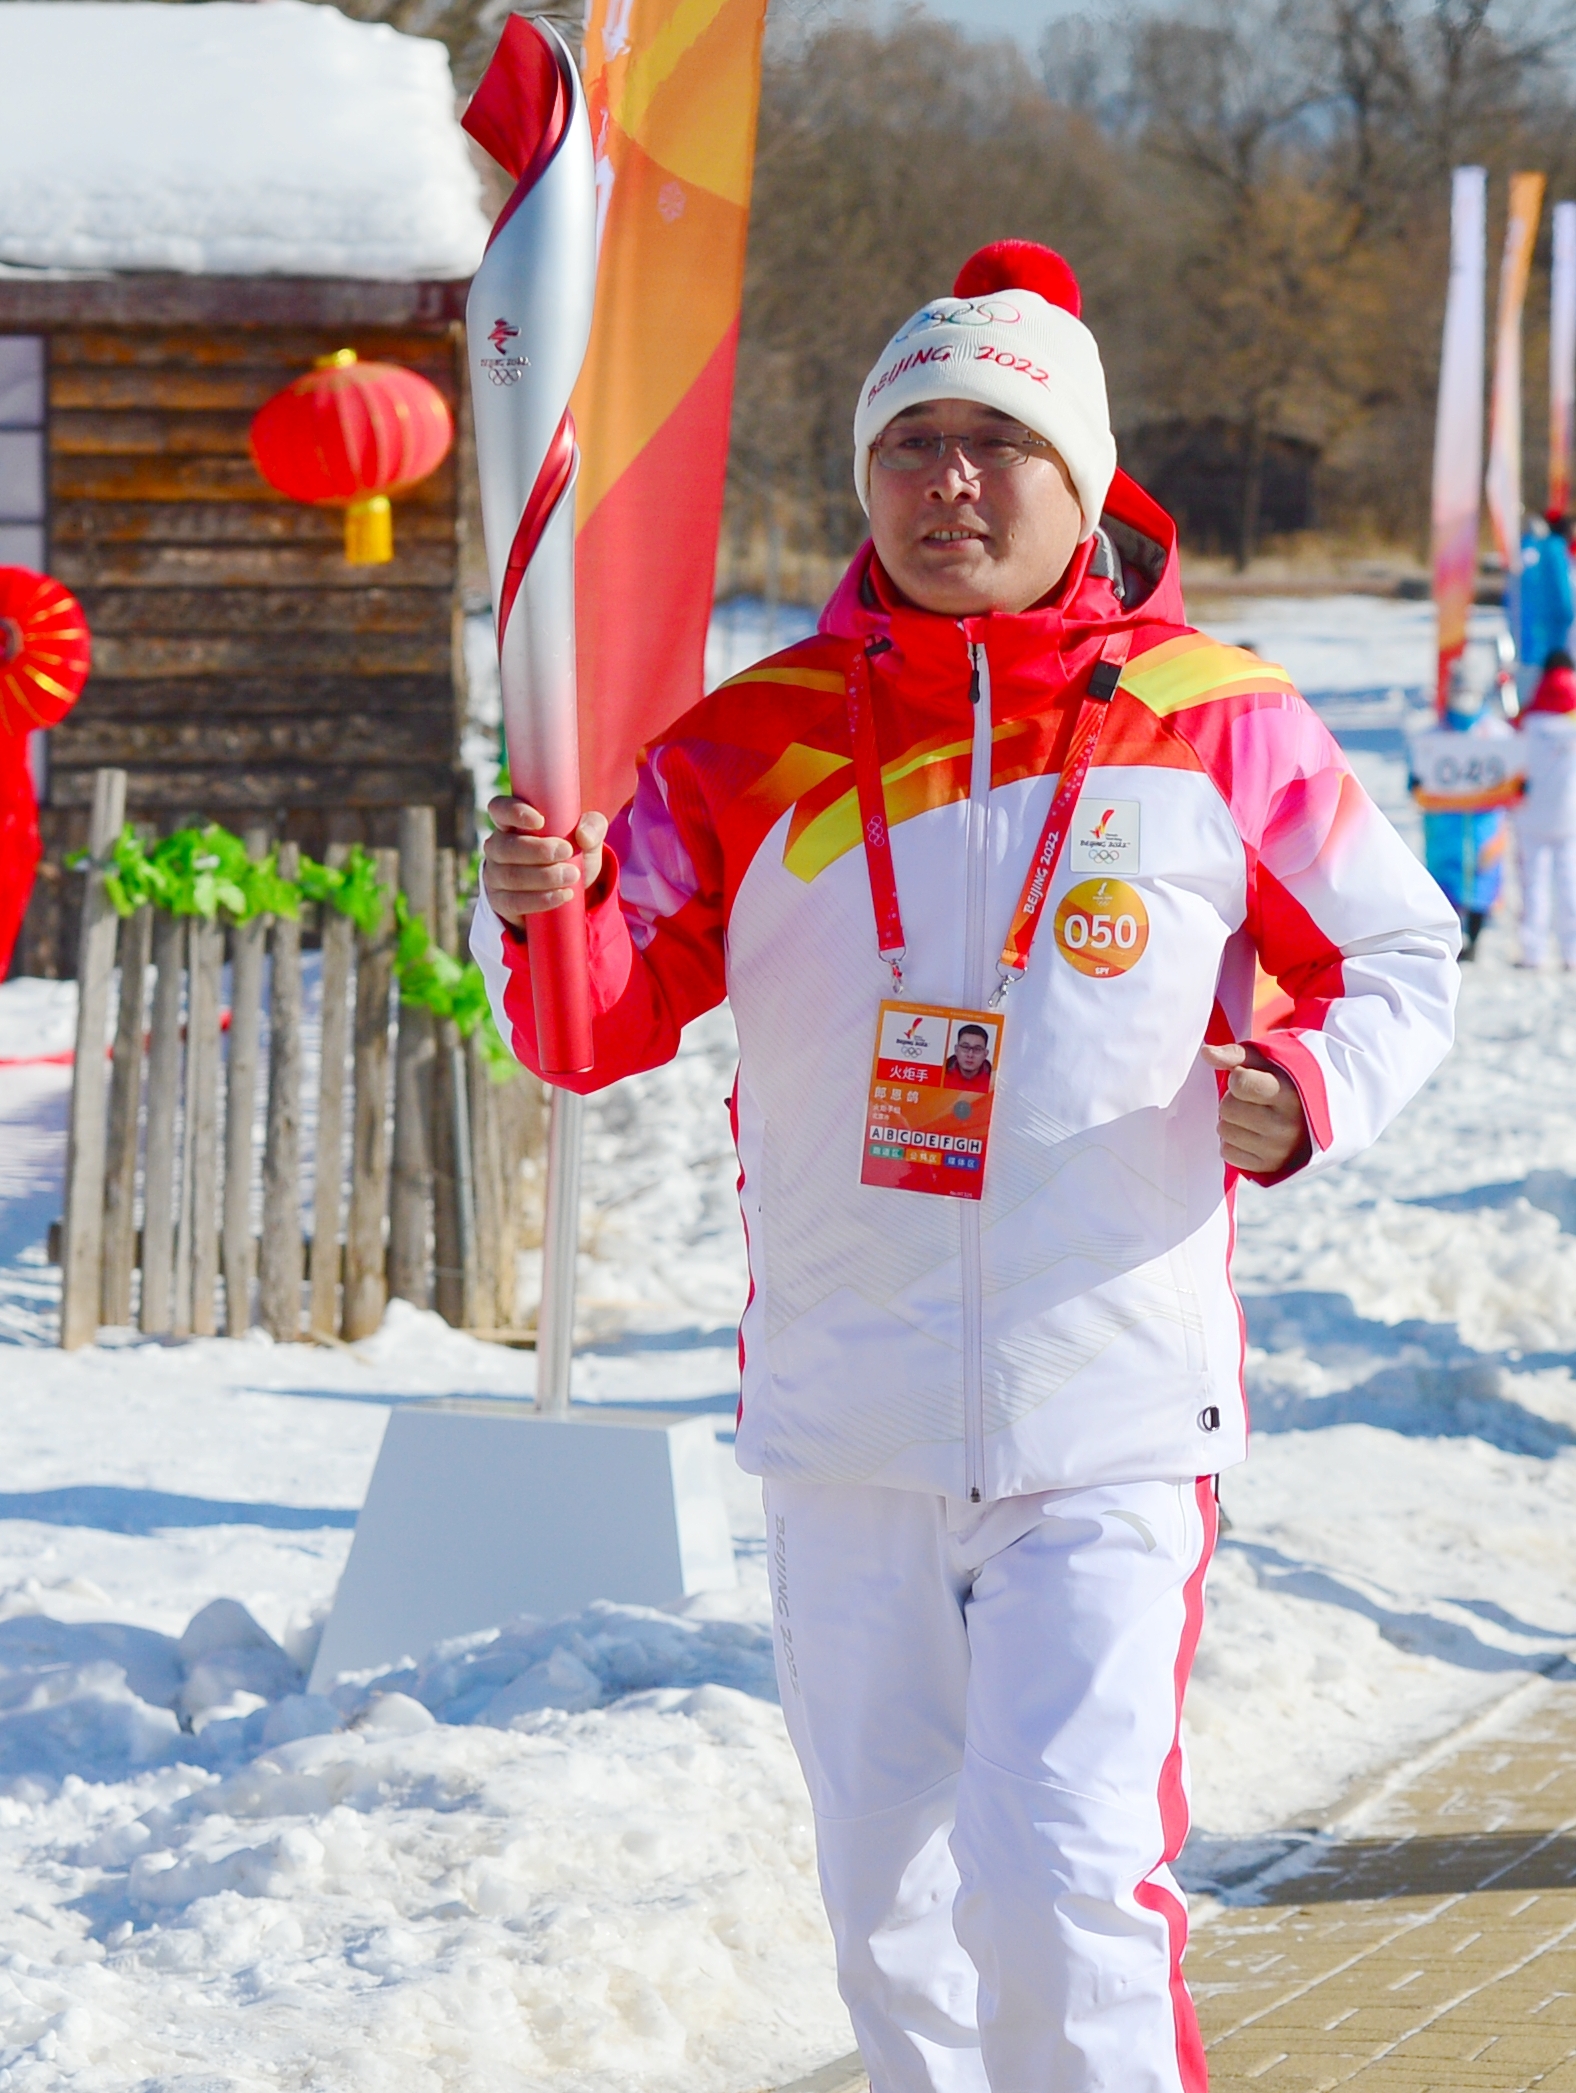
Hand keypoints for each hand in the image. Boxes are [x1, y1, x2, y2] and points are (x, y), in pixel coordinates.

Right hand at [482, 796, 607, 926]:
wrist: (568, 890)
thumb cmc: (571, 854)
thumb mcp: (588, 837)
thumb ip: (593, 826)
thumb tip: (583, 835)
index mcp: (513, 822)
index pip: (500, 809)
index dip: (514, 812)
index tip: (540, 821)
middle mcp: (498, 846)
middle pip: (505, 846)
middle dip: (537, 850)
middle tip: (567, 852)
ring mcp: (495, 875)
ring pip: (510, 876)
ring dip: (543, 876)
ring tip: (572, 876)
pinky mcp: (500, 902)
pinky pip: (513, 902)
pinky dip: (540, 900)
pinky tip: (562, 895)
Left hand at [1199, 1041, 1309, 1177]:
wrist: (1317, 1117)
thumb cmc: (1285, 1083)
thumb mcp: (1268, 1061)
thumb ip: (1236, 1055)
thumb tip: (1207, 1053)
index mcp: (1290, 1093)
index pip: (1239, 1083)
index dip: (1237, 1077)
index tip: (1249, 1078)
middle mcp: (1286, 1124)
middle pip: (1228, 1108)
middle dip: (1232, 1100)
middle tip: (1250, 1100)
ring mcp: (1278, 1149)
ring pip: (1224, 1131)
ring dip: (1231, 1121)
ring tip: (1252, 1116)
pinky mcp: (1268, 1166)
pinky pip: (1227, 1153)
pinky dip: (1232, 1142)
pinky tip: (1251, 1134)